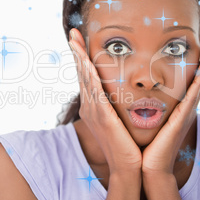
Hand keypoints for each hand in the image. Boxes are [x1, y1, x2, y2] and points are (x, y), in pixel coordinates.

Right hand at [68, 28, 141, 173]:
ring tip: (75, 42)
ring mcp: (94, 111)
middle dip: (76, 53)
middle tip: (72, 34)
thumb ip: (115, 105)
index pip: (85, 77)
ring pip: (85, 79)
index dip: (81, 58)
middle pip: (81, 74)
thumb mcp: (117, 119)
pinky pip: (94, 92)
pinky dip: (90, 76)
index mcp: (93, 106)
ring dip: (80, 59)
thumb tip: (118, 93)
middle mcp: (89, 106)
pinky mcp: (102, 116)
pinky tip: (87, 63)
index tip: (79, 41)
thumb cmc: (125, 143)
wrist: (127, 165)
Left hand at [141, 36, 199, 174]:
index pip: (189, 75)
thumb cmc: (148, 140)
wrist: (149, 162)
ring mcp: (185, 111)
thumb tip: (140, 89)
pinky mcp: (181, 118)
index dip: (196, 57)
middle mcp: (185, 105)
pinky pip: (193, 97)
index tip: (199, 39)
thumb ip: (150, 102)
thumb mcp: (150, 116)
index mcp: (177, 103)